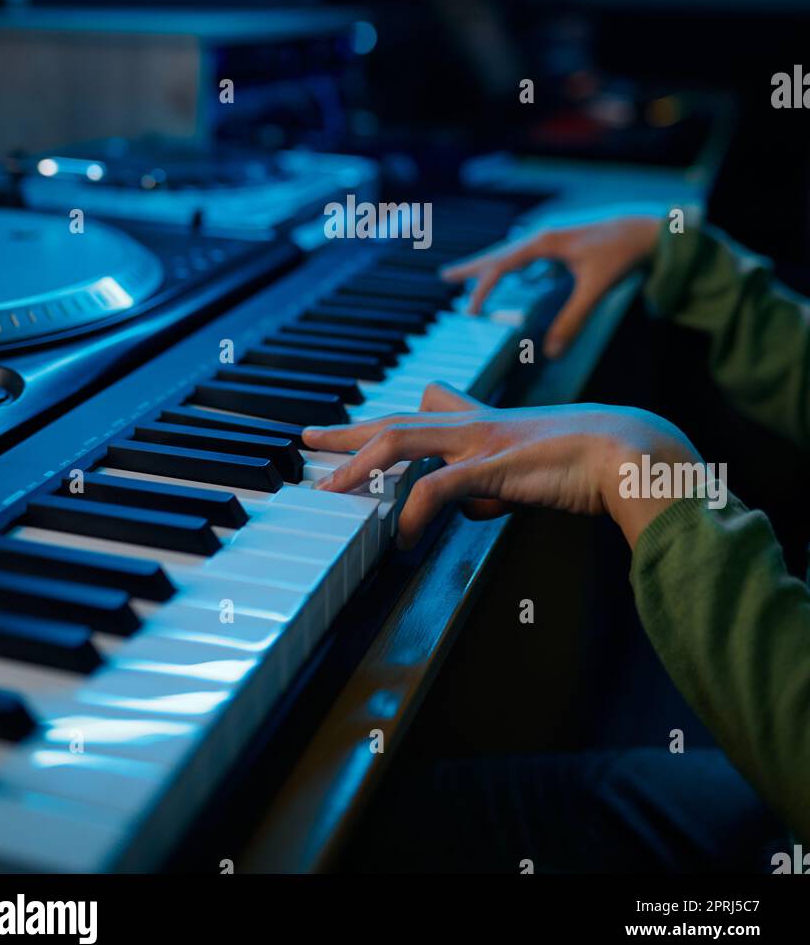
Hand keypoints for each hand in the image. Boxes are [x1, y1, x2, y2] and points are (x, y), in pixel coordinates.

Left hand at [303, 395, 701, 551]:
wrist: (634, 450)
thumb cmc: (594, 461)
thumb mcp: (532, 473)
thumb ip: (492, 487)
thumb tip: (464, 507)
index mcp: (488, 423)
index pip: (426, 409)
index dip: (386, 419)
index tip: (355, 426)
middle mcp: (478, 425)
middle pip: (397, 421)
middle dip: (350, 432)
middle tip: (309, 439)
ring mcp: (484, 443)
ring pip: (404, 440)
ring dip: (361, 465)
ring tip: (329, 489)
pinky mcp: (496, 467)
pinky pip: (441, 487)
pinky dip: (416, 511)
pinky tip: (402, 536)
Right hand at [441, 213, 661, 355]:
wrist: (646, 228)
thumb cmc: (621, 253)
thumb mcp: (595, 288)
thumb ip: (573, 320)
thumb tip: (552, 352)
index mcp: (544, 242)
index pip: (502, 265)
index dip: (483, 289)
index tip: (469, 311)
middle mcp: (541, 236)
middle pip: (497, 253)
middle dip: (472, 268)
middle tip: (444, 276)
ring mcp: (549, 237)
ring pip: (508, 252)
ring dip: (488, 265)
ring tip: (465, 276)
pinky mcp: (559, 242)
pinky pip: (522, 255)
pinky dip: (507, 265)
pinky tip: (507, 274)